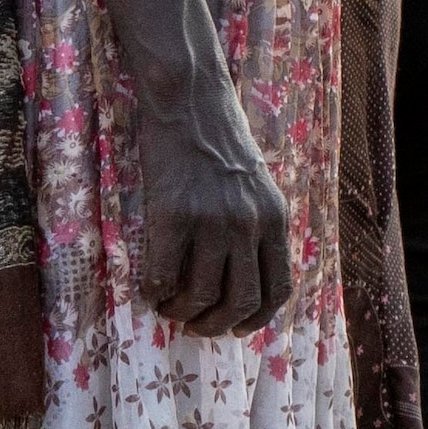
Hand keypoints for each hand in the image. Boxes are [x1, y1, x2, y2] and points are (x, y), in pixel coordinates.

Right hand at [133, 73, 297, 335]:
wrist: (189, 99)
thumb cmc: (218, 141)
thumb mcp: (256, 185)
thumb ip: (255, 225)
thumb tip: (239, 275)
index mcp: (274, 218)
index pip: (278, 289)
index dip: (257, 319)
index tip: (238, 328)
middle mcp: (249, 224)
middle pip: (241, 302)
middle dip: (216, 325)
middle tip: (196, 325)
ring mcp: (212, 220)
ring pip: (201, 296)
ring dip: (181, 313)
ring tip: (168, 308)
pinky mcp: (172, 214)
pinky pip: (162, 276)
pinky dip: (154, 293)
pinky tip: (149, 289)